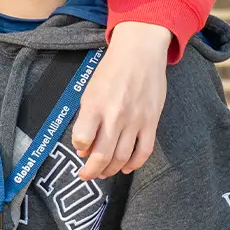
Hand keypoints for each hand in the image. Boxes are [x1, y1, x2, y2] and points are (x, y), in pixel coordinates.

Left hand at [71, 21, 171, 179]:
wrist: (139, 53)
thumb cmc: (110, 70)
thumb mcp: (90, 90)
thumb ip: (86, 118)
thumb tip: (84, 148)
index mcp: (94, 105)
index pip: (82, 139)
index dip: (79, 149)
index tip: (79, 150)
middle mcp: (115, 115)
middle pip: (103, 155)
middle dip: (92, 171)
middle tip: (87, 175)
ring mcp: (135, 120)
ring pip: (122, 157)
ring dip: (111, 170)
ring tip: (104, 173)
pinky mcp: (151, 122)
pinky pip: (144, 151)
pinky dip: (134, 164)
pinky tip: (126, 167)